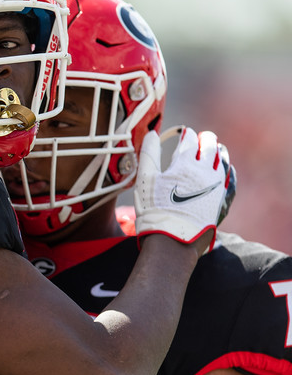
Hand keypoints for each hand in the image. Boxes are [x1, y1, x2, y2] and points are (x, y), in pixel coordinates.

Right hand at [134, 127, 235, 250]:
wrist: (173, 241)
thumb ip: (148, 154)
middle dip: (205, 139)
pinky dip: (227, 168)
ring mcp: (217, 185)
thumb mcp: (145, 180)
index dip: (186, 134)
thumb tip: (151, 133)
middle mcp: (204, 171)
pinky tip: (223, 169)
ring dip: (218, 151)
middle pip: (210, 146)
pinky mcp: (222, 198)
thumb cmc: (154, 210)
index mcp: (184, 164)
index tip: (184, 134)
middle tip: (202, 137)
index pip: (190, 140)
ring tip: (214, 149)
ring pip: (222, 160)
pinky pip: (230, 177)